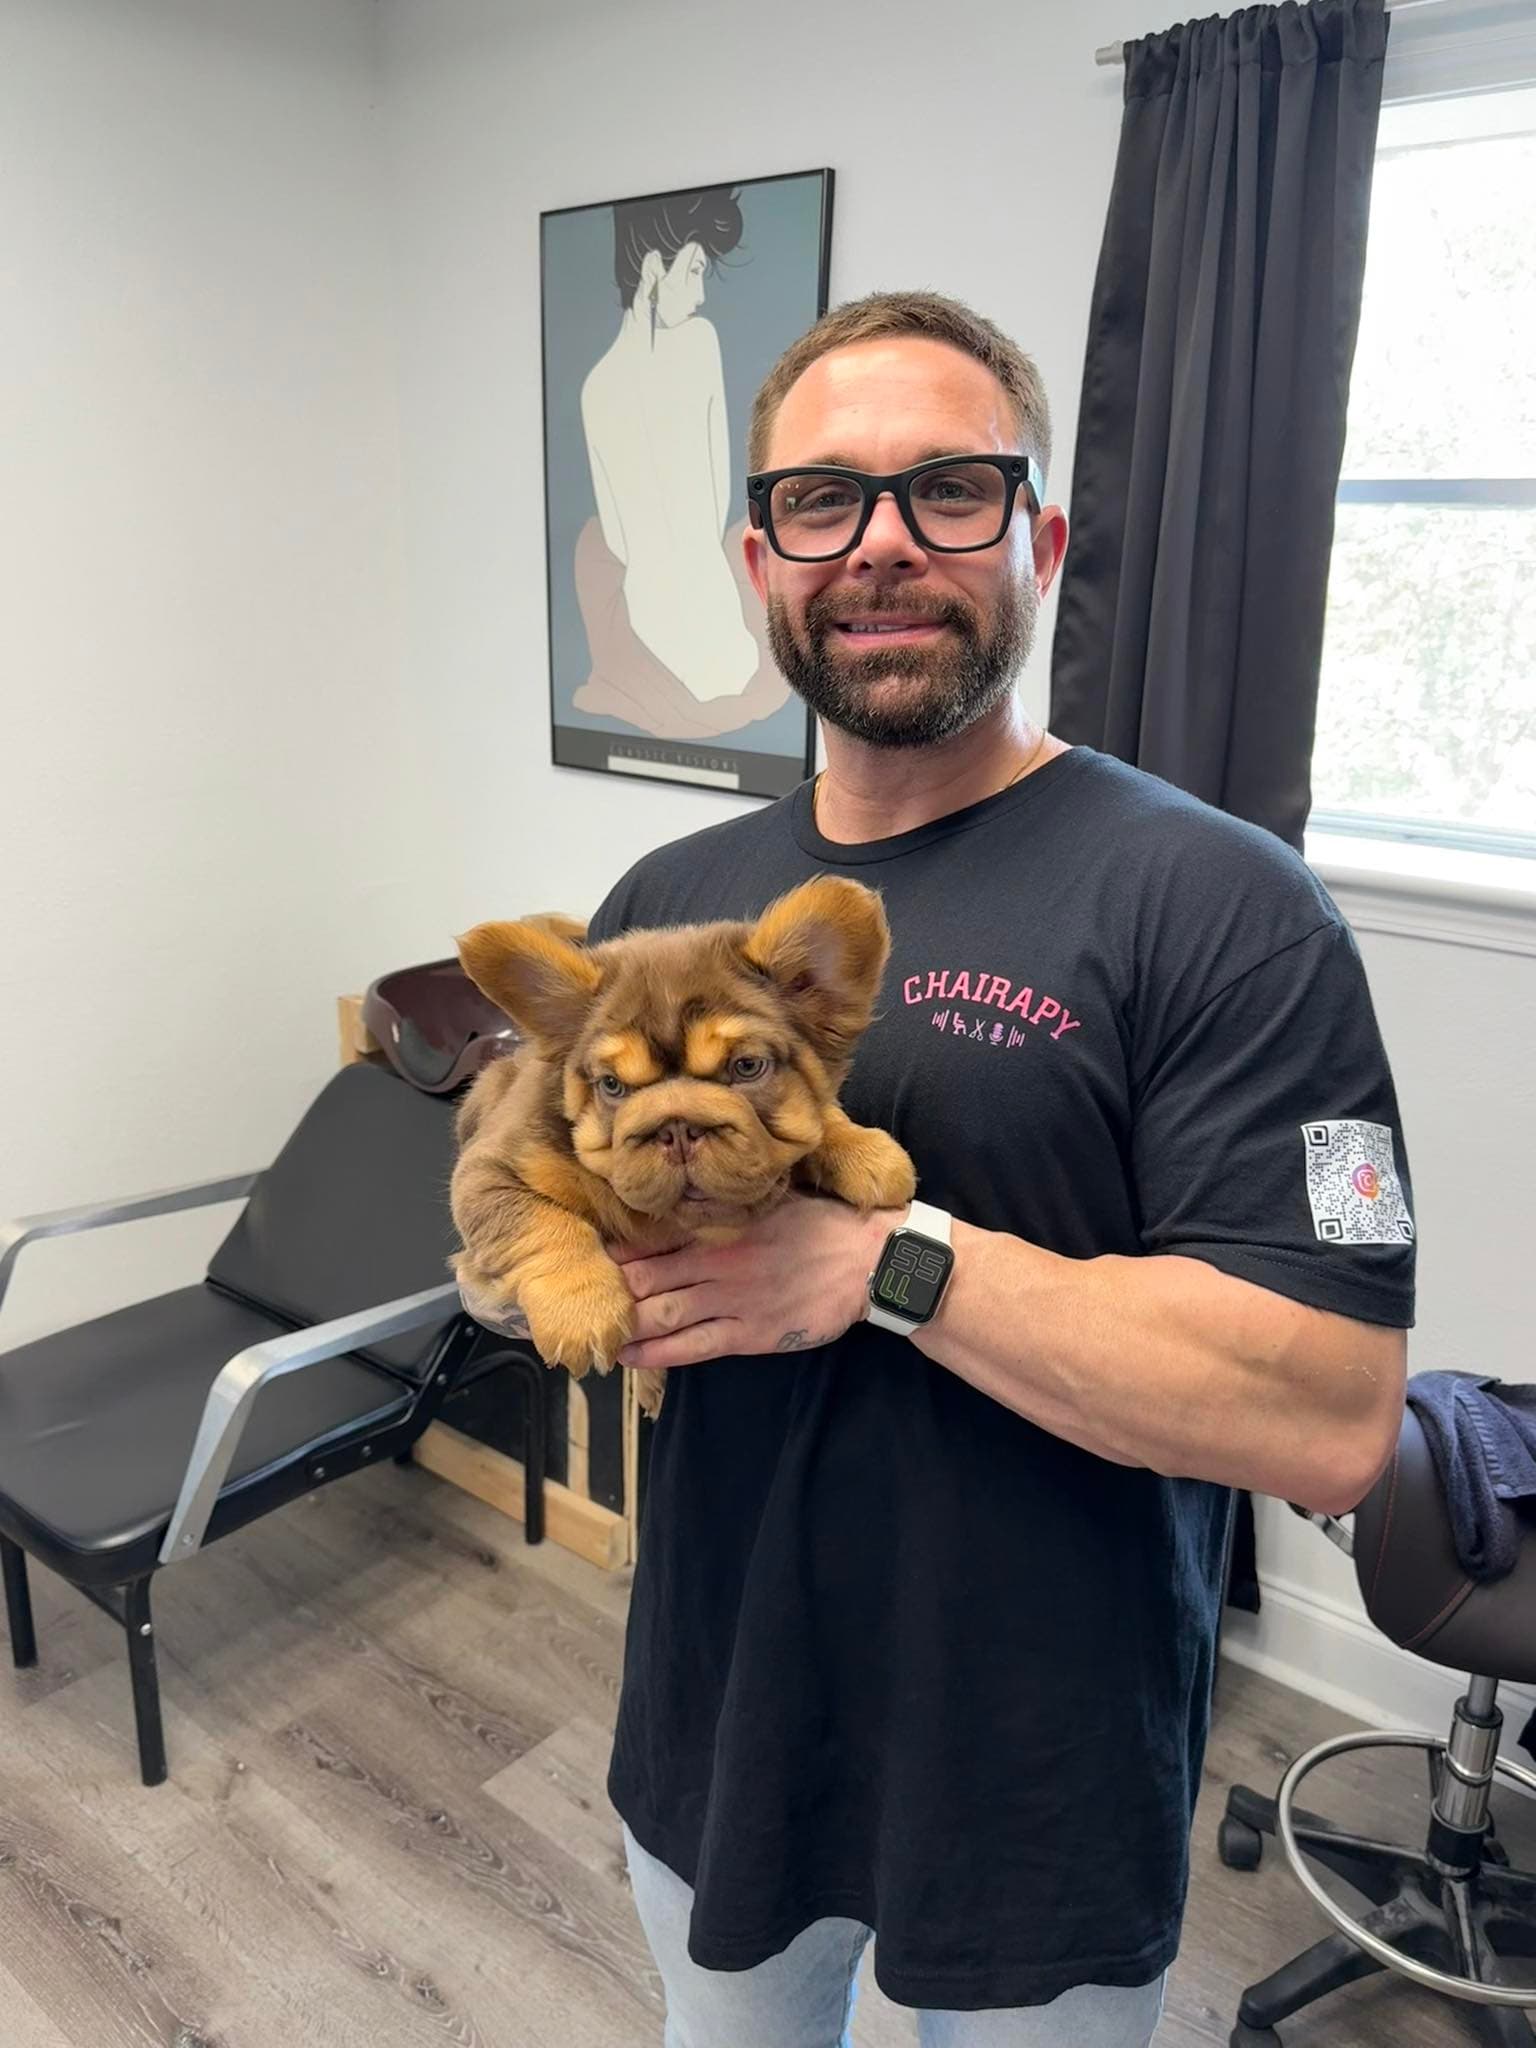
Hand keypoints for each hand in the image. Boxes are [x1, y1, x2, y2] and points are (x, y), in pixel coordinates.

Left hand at [609, 1192, 902, 1374]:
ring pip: (661, 1315)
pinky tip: (629, 1356)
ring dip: (624, 1325)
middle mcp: (717, 1263)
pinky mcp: (749, 1333)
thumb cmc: (822, 1224)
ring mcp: (731, 1301)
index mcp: (719, 1228)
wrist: (868, 1260)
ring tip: (595, 1331)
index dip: (615, 1255)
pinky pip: (692, 1346)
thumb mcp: (771, 1200)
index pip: (651, 1242)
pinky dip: (656, 1353)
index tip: (589, 1262)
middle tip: (577, 1303)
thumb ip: (729, 1203)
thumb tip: (691, 1193)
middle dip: (609, 1292)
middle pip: (645, 1279)